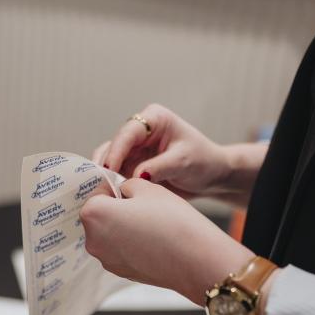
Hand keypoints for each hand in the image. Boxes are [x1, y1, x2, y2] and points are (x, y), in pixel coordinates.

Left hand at [80, 180, 252, 305]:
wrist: (195, 259)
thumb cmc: (172, 220)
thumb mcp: (148, 188)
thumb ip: (127, 185)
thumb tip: (123, 192)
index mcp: (94, 214)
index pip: (95, 194)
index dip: (112, 189)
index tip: (126, 189)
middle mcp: (93, 240)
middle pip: (99, 217)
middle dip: (116, 209)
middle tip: (143, 206)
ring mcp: (106, 260)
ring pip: (110, 235)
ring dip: (124, 227)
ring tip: (151, 224)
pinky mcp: (121, 273)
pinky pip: (121, 251)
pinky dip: (132, 244)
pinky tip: (154, 240)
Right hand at [92, 104, 234, 197]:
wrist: (212, 176)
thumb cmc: (203, 161)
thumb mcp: (183, 162)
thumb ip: (159, 167)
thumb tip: (134, 175)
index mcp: (154, 119)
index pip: (128, 132)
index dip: (116, 150)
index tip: (109, 168)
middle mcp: (140, 131)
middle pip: (114, 145)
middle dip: (106, 164)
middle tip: (102, 185)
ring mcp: (134, 149)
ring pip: (109, 159)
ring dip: (106, 175)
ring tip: (104, 192)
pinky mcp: (132, 165)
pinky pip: (115, 173)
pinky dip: (111, 183)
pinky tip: (109, 195)